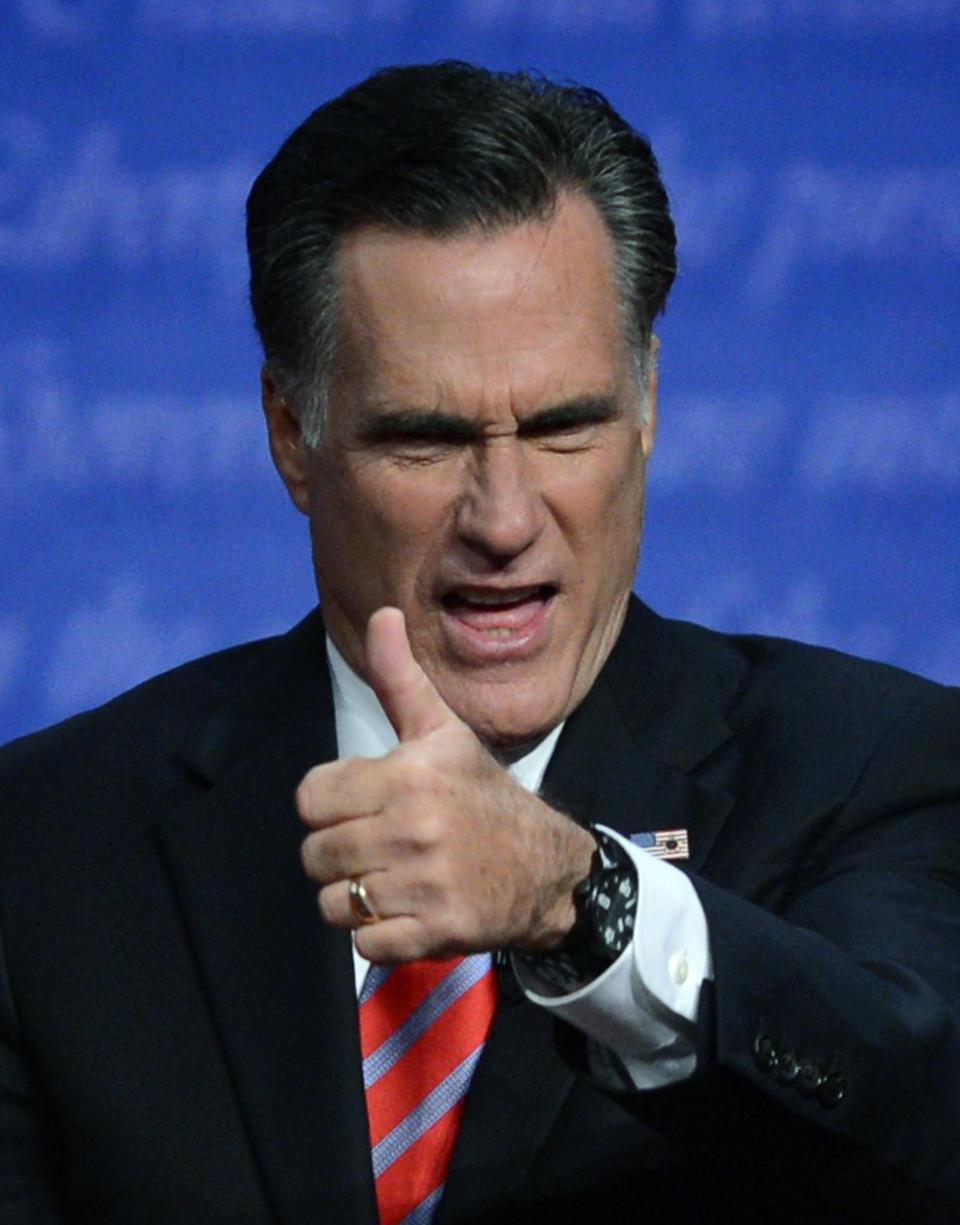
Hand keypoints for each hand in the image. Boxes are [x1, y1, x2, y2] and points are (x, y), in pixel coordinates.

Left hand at [297, 606, 595, 962]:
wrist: (547, 867)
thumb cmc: (482, 794)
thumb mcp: (442, 732)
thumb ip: (399, 678)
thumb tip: (382, 612)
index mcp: (409, 775)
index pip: (310, 799)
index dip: (331, 804)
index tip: (364, 805)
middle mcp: (415, 828)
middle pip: (316, 854)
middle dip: (340, 854)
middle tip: (380, 846)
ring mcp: (426, 884)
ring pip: (334, 902)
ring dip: (356, 897)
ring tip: (392, 879)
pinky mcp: (436, 933)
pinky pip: (365, 943)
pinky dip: (380, 934)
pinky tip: (410, 909)